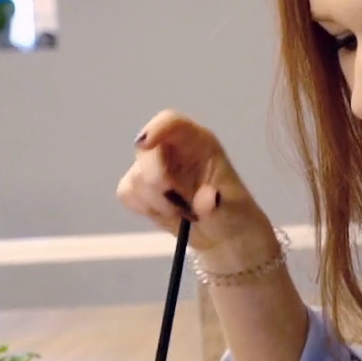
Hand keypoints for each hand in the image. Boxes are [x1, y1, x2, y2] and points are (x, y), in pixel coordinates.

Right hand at [119, 110, 271, 254]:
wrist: (225, 238)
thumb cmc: (234, 215)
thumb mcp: (233, 212)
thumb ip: (218, 206)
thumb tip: (206, 199)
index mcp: (199, 143)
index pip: (172, 122)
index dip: (156, 128)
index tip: (145, 144)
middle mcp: (173, 149)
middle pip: (146, 150)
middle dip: (155, 180)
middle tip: (177, 205)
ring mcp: (155, 167)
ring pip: (135, 176)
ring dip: (155, 201)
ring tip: (182, 213)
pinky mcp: (141, 188)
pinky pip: (127, 194)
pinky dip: (144, 208)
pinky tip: (166, 214)